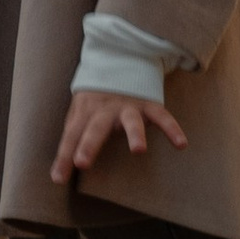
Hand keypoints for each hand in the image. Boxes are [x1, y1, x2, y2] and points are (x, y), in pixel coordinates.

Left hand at [48, 86, 187, 183]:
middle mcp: (105, 107)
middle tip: (81, 163)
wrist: (119, 59)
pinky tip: (181, 144)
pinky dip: (172, 128)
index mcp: (86, 110)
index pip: (72, 134)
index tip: (58, 178)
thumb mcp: (81, 110)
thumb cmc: (96, 96)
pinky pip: (162, 116)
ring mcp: (128, 105)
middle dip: (88, 144)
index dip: (63, 155)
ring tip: (138, 150)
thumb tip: (60, 167)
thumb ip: (74, 134)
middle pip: (95, 127)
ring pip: (130, 120)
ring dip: (134, 133)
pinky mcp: (149, 104)